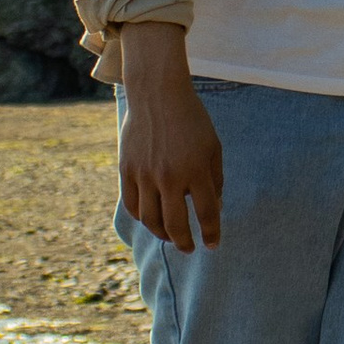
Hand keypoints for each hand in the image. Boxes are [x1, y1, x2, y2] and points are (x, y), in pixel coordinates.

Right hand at [120, 26, 223, 248]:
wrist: (157, 94)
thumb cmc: (191, 120)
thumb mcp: (213, 147)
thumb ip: (215, 179)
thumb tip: (214, 209)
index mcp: (196, 170)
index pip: (207, 213)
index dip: (212, 233)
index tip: (212, 244)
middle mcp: (170, 176)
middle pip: (176, 224)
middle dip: (185, 243)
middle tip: (190, 248)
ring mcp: (145, 174)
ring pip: (151, 220)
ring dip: (162, 234)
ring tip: (170, 237)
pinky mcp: (127, 170)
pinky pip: (132, 204)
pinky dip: (142, 218)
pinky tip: (151, 219)